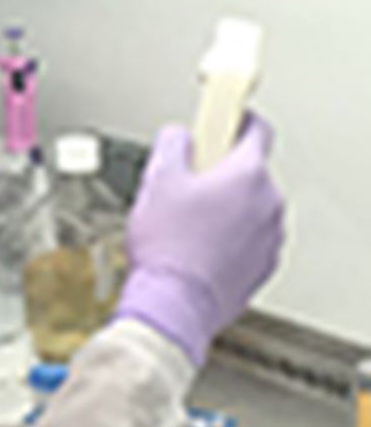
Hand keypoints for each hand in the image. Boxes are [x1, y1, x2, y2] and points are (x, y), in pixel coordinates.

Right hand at [114, 115, 284, 366]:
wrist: (173, 305)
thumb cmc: (167, 248)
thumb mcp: (157, 180)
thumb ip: (172, 144)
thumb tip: (178, 136)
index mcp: (248, 173)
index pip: (257, 129)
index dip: (237, 121)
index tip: (222, 123)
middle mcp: (268, 203)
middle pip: (250, 172)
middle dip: (222, 175)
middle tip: (187, 187)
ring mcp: (270, 237)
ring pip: (250, 209)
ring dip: (226, 210)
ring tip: (188, 227)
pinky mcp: (263, 267)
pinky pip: (250, 241)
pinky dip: (230, 241)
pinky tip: (198, 251)